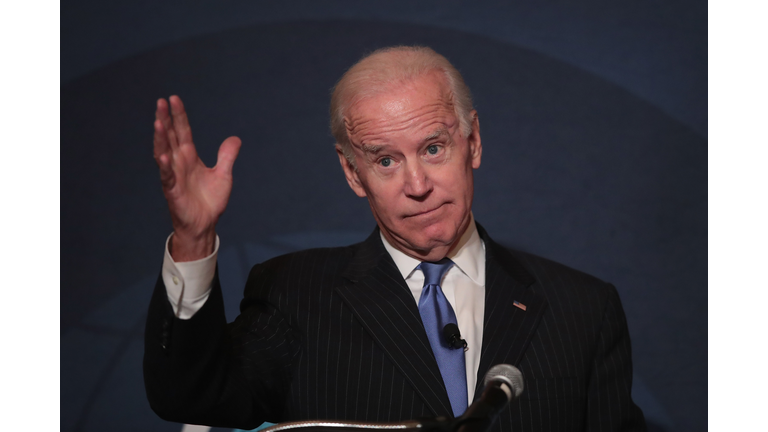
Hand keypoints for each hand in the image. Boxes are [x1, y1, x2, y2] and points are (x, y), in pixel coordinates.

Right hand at [153, 95, 240, 260]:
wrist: (205, 224)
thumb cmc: (209, 200)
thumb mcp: (224, 175)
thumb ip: (227, 156)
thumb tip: (235, 138)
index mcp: (189, 157)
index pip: (182, 131)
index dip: (179, 116)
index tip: (173, 98)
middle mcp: (179, 163)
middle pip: (170, 137)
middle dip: (165, 120)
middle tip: (161, 101)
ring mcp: (174, 176)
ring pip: (164, 153)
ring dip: (160, 138)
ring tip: (157, 122)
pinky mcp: (173, 191)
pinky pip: (167, 177)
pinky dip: (165, 166)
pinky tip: (163, 156)